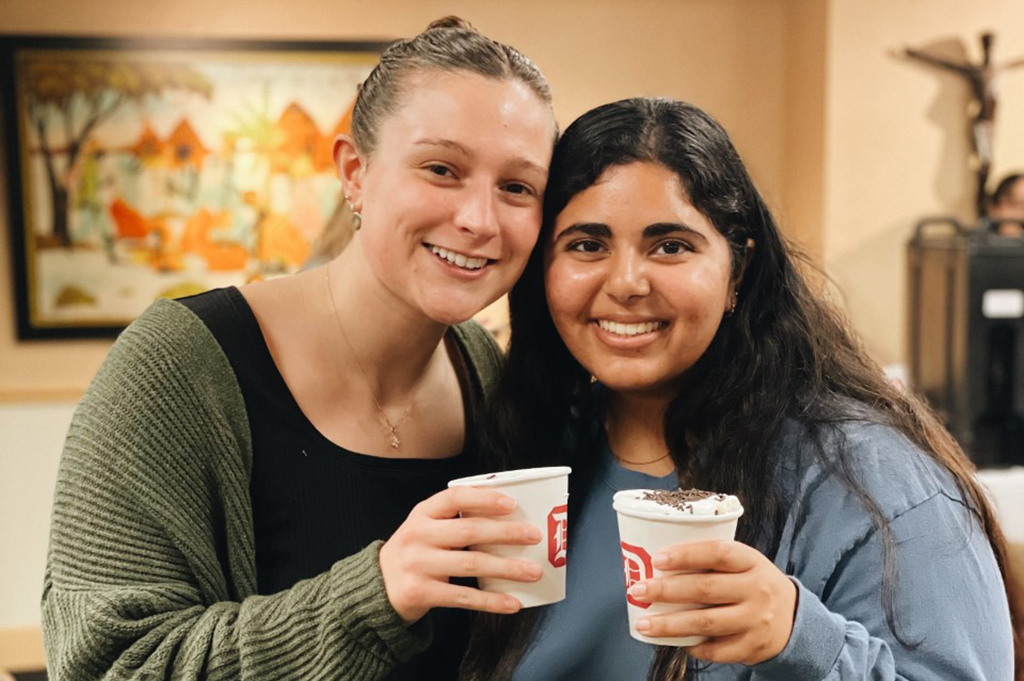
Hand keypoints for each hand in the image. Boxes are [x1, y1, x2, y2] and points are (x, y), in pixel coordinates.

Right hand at [379, 486, 543, 623]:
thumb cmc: (416, 552)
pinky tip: (513, 603)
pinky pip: (463, 597)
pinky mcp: (421, 593)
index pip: (454, 498)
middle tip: (535, 535)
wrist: (377, 587)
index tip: (512, 503)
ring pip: (470, 564)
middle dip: (506, 533)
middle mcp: (418, 535)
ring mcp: (418, 565)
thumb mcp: (426, 528)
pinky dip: (491, 601)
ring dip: (507, 568)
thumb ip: (456, 521)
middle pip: (468, 531)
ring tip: (534, 571)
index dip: (484, 499)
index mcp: (422, 513)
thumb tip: (511, 519)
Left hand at [628, 540, 796, 665]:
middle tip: (638, 590)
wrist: (793, 617)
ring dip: (670, 624)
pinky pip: (716, 649)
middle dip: (666, 591)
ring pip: (705, 622)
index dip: (686, 554)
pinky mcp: (752, 647)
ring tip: (644, 624)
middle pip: (705, 589)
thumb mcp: (744, 563)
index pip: (718, 552)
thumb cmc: (752, 583)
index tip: (657, 559)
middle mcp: (757, 589)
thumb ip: (711, 560)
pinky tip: (676, 642)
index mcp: (752, 561)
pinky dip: (693, 646)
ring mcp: (756, 620)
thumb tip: (658, 563)